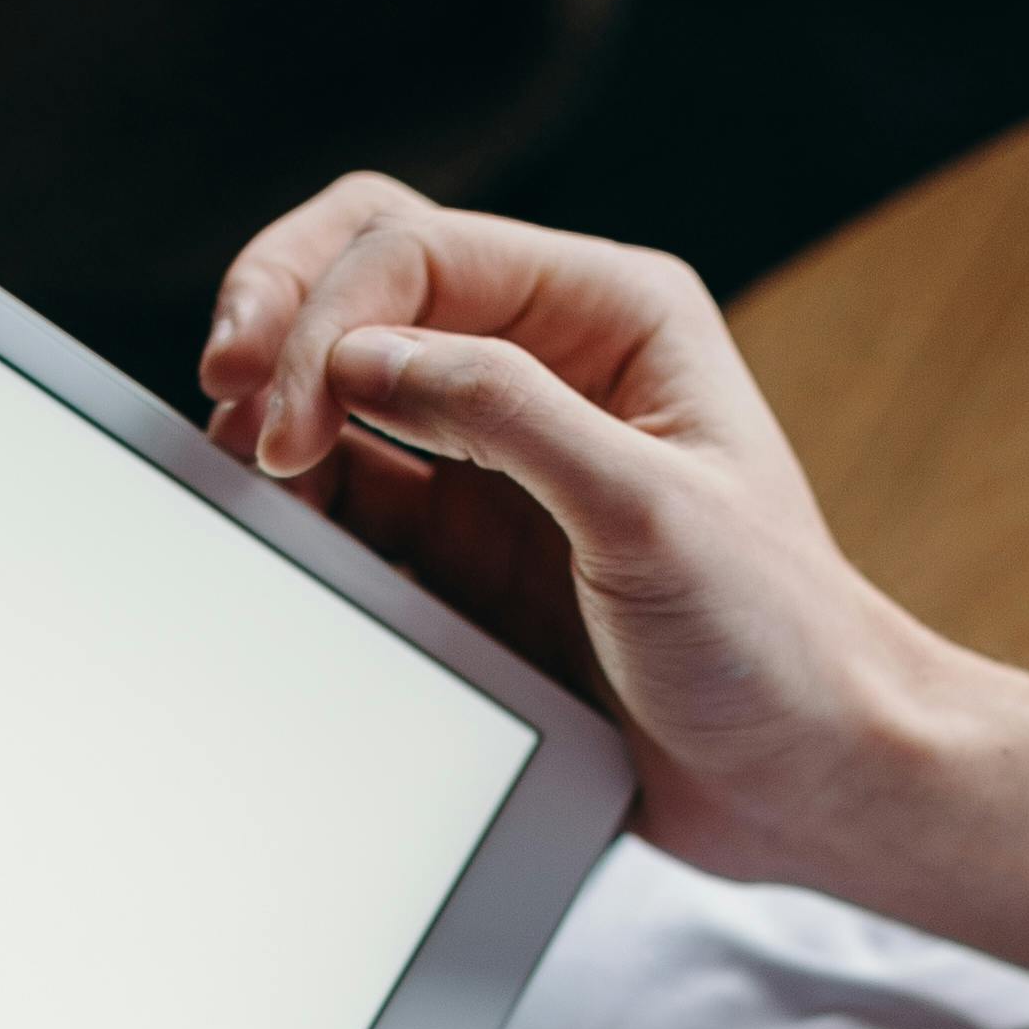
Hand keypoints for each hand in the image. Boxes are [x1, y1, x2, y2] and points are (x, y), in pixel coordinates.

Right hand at [197, 172, 947, 880]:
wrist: (805, 777)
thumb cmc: (774, 642)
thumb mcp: (647, 513)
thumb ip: (507, 415)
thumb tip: (364, 355)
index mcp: (612, 316)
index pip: (421, 252)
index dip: (329, 313)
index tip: (283, 418)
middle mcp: (551, 361)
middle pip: (368, 278)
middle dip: (280, 319)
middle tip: (222, 392)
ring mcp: (499, 452)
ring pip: (340, 380)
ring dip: (276, 410)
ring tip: (243, 474)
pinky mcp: (466, 542)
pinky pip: (350, 488)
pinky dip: (299, 496)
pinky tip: (281, 527)